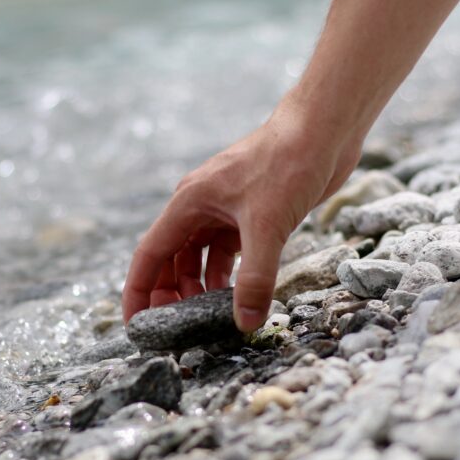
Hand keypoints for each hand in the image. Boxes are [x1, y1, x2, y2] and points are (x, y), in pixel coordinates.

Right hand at [122, 101, 360, 331]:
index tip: (135, 325)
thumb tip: (245, 323)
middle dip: (171, 295)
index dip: (139, 292)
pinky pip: (229, 251)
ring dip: (201, 287)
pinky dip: (230, 275)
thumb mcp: (268, 226)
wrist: (324, 130)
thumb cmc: (288, 164)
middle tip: (178, 329)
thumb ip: (256, 278)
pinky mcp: (252, 212)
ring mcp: (226, 209)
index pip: (149, 255)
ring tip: (209, 318)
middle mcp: (200, 206)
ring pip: (200, 257)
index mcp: (189, 203)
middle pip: (171, 259)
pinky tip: (239, 295)